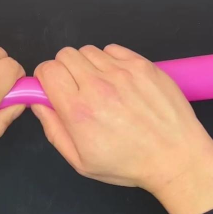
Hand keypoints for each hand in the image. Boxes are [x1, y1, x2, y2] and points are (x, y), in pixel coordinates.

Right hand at [33, 44, 212, 213]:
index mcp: (78, 111)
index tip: (52, 88)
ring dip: (88, 65)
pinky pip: (113, 49)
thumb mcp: (80, 161)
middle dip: (64, 69)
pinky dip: (110, 61)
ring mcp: (122, 72)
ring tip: (100, 85)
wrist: (175, 157)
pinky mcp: (142, 65)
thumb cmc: (127, 164)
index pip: (48, 70)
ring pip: (88, 50)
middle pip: (65, 55)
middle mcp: (98, 86)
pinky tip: (118, 80)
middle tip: (76, 88)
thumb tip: (37, 103)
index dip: (45, 78)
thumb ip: (53, 130)